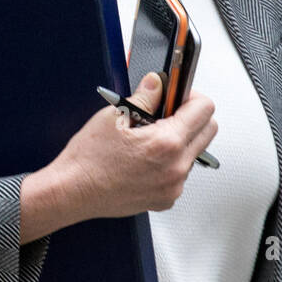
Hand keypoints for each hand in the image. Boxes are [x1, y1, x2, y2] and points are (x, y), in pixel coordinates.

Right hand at [50, 72, 216, 220]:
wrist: (73, 192)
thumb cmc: (88, 160)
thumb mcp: (114, 115)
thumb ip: (144, 96)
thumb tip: (158, 83)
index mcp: (166, 143)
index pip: (205, 108)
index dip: (191, 95)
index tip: (177, 96)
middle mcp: (176, 167)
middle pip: (208, 131)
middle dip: (192, 116)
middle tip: (167, 113)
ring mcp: (173, 186)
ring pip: (195, 152)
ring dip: (181, 140)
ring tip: (150, 138)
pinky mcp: (166, 199)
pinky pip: (181, 174)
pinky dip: (171, 162)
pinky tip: (146, 158)